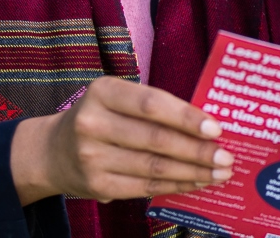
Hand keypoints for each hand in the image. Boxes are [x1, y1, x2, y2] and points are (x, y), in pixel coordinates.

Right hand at [10, 76, 234, 203]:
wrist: (53, 151)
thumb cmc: (101, 118)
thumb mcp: (117, 99)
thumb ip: (154, 107)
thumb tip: (207, 125)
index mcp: (102, 91)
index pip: (152, 104)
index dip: (186, 117)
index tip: (216, 128)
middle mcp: (92, 123)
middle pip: (156, 139)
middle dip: (198, 150)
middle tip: (227, 156)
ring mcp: (91, 157)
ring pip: (154, 167)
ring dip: (193, 172)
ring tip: (219, 172)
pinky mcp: (97, 185)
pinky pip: (146, 186)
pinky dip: (176, 185)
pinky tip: (196, 182)